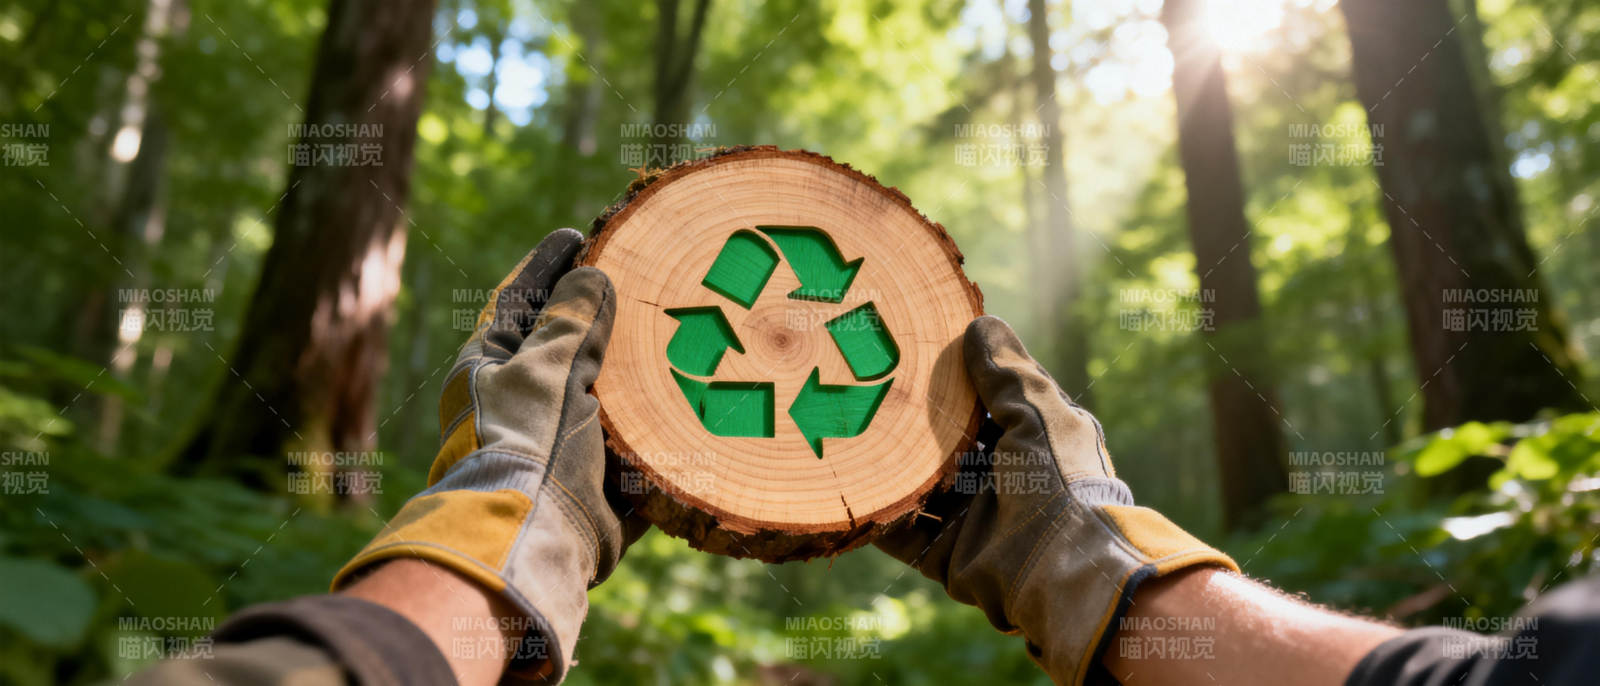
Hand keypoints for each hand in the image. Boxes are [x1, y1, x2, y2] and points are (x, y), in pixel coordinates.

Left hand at [333, 228, 647, 681]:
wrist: (531, 543)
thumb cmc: (526, 442)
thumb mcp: (547, 367)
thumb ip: (573, 320)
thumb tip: (592, 274)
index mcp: (488, 370)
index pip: (521, 301)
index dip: (550, 266)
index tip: (579, 234)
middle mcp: (521, 407)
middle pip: (568, 349)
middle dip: (605, 319)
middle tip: (646, 277)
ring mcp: (560, 449)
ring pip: (607, 400)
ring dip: (642, 377)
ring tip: (685, 334)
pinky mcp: (598, 489)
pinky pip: (635, 454)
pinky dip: (660, 438)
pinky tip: (697, 406)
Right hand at [875, 315, 1236, 684]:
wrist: (1060, 566)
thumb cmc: (1060, 479)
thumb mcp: (1037, 411)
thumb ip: (1006, 372)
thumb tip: (980, 323)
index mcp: (1035, 442)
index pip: (991, 402)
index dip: (959, 379)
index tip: (919, 350)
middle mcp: (1004, 479)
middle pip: (949, 444)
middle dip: (914, 422)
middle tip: (869, 386)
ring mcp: (974, 518)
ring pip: (922, 485)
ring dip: (890, 465)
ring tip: (847, 430)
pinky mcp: (947, 555)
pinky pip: (903, 532)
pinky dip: (880, 513)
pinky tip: (847, 484)